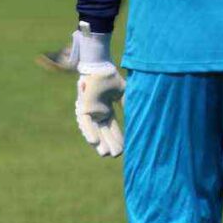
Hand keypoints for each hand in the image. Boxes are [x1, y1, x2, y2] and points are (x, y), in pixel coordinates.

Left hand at [70, 22, 123, 156]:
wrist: (100, 67)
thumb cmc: (110, 78)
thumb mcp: (123, 93)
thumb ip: (128, 104)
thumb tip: (139, 114)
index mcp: (106, 111)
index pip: (113, 128)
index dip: (118, 138)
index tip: (125, 148)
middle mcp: (98, 114)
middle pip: (105, 133)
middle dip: (110, 144)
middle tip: (115, 155)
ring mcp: (90, 112)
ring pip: (95, 131)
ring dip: (100, 142)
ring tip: (105, 154)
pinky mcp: (83, 109)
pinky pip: (86, 123)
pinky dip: (89, 132)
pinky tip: (94, 142)